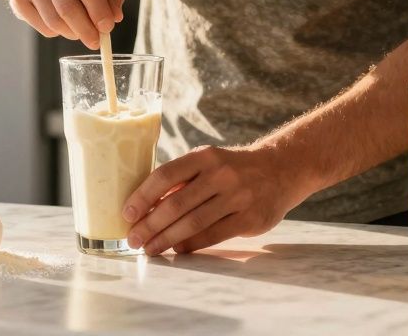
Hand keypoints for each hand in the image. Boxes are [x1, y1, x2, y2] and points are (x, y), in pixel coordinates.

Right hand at [9, 0, 126, 48]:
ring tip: (83, 31)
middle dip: (86, 29)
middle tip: (97, 41)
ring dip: (73, 33)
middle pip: (67, 6)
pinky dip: (58, 33)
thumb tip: (115, 16)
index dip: (98, 10)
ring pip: (54, 21)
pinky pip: (43, 27)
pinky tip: (64, 24)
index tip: (108, 27)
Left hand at [122, 144, 308, 255]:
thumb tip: (144, 206)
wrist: (280, 170)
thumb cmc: (233, 169)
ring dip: (166, 239)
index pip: (165, 175)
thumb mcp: (209, 162)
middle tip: (133, 239)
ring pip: (193, 223)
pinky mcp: (250, 218)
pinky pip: (213, 235)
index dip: (143, 196)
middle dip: (150, 225)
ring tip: (149, 249)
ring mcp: (238, 197)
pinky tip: (177, 250)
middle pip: (176, 204)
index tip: (127, 213)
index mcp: (205, 156)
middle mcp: (221, 174)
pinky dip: (191, 245)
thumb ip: (182, 180)